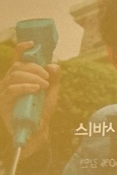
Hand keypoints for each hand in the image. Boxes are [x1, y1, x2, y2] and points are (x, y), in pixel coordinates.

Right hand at [0, 42, 60, 156]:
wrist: (37, 131)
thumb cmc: (42, 111)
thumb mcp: (51, 93)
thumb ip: (54, 78)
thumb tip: (54, 64)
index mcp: (19, 77)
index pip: (17, 59)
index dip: (22, 48)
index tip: (33, 43)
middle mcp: (9, 82)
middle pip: (17, 66)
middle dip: (34, 68)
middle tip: (46, 78)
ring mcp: (4, 92)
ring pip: (14, 75)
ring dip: (32, 77)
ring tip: (43, 86)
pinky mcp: (3, 102)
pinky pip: (11, 89)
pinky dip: (25, 86)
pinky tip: (36, 89)